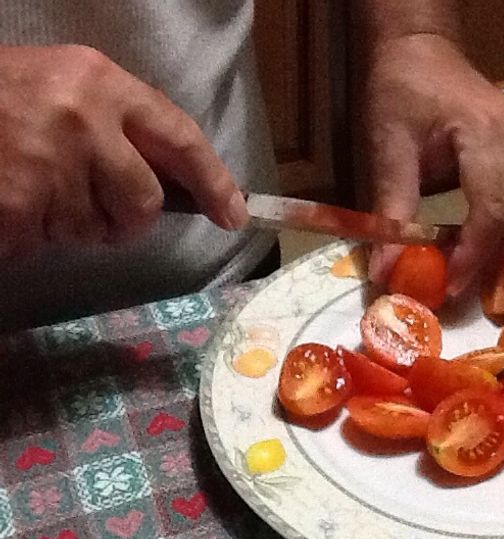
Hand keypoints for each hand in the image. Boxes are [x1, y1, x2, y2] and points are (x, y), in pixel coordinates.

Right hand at [0, 44, 247, 255]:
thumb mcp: (64, 88)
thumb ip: (117, 126)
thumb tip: (177, 186)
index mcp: (101, 82)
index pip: (180, 138)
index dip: (214, 182)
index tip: (232, 215)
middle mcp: (83, 120)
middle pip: (144, 203)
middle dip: (128, 221)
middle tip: (99, 214)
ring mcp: (48, 164)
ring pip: (93, 231)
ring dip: (69, 227)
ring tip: (33, 191)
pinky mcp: (15, 205)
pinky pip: (44, 244)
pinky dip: (27, 237)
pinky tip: (10, 207)